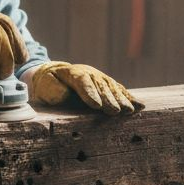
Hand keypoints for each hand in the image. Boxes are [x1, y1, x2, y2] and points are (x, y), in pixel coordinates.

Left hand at [28, 61, 143, 114]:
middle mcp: (89, 73)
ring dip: (121, 100)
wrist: (55, 75)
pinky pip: (120, 90)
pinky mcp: (107, 85)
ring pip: (112, 88)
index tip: (97, 106)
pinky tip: (139, 106)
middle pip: (100, 86)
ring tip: (128, 111)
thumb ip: (52, 89)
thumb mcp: (44, 85)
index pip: (82, 81)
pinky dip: (129, 98)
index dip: (90, 93)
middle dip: (108, 99)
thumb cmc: (48, 84)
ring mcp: (100, 78)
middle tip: (115, 111)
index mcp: (72, 73)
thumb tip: (64, 95)